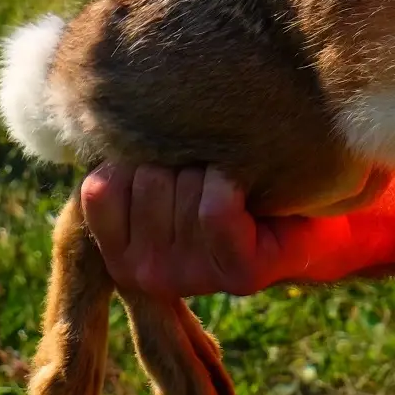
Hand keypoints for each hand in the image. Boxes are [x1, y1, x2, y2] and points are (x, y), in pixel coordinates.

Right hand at [81, 163, 348, 300]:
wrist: (300, 216)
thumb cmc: (220, 185)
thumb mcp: (157, 174)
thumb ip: (121, 163)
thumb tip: (94, 116)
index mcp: (118, 253)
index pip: (100, 187)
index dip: (140, 159)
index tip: (170, 166)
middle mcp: (146, 274)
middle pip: (148, 179)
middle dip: (183, 161)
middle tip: (210, 176)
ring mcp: (192, 279)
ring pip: (184, 187)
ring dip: (214, 168)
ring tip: (234, 185)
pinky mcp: (239, 275)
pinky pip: (216, 208)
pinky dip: (234, 183)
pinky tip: (251, 192)